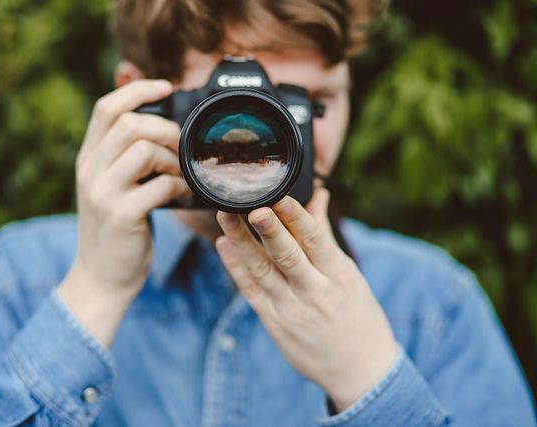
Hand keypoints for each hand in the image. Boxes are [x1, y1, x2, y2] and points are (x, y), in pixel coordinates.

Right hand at [58, 79, 190, 346]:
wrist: (101, 278)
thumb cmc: (115, 230)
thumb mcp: (111, 187)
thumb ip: (124, 156)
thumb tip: (155, 123)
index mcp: (88, 159)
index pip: (107, 107)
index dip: (138, 89)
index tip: (167, 86)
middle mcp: (90, 171)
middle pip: (130, 123)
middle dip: (166, 130)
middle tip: (180, 149)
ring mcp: (103, 193)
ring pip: (144, 148)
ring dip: (173, 159)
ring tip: (179, 176)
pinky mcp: (121, 215)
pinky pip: (159, 185)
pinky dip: (179, 187)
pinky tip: (183, 197)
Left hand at [215, 188, 397, 409]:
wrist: (360, 370)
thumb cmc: (357, 315)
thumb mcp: (349, 274)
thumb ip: (325, 235)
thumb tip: (318, 195)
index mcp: (340, 276)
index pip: (316, 241)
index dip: (296, 217)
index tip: (280, 196)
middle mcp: (315, 292)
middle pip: (287, 256)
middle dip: (268, 230)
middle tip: (250, 205)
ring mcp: (292, 310)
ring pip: (262, 272)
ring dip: (242, 243)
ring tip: (225, 217)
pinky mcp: (275, 324)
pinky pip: (251, 292)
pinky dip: (236, 268)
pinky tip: (224, 246)